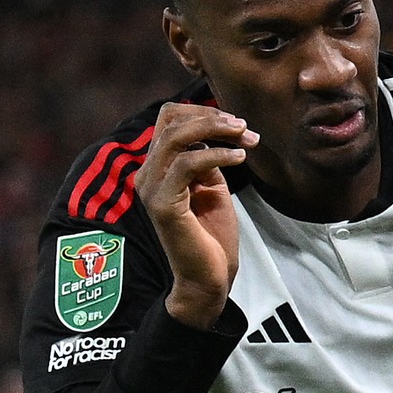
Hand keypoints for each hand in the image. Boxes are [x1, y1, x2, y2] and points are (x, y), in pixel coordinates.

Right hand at [136, 102, 252, 328]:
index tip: (237, 124)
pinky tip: (240, 158)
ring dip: (216, 130)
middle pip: (170, 120)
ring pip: (176, 136)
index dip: (203, 113)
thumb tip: (217, 133)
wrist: (208, 279)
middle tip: (244, 127)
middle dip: (211, 117)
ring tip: (245, 138)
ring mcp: (151, 187)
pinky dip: (217, 154)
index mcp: (157, 168)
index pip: (169, 120)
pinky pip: (188, 163)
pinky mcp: (162, 203)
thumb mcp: (212, 189)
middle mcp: (147, 173)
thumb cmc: (212, 238)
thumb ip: (208, 161)